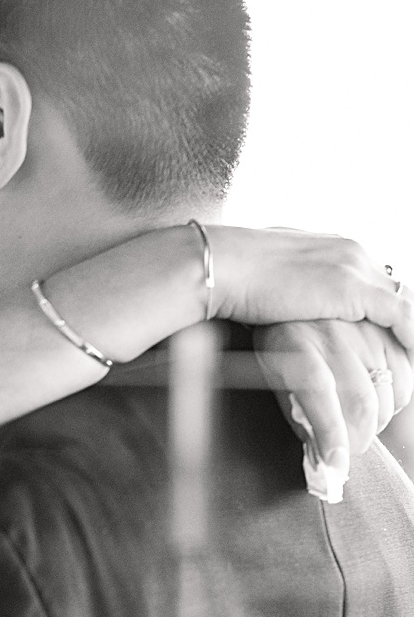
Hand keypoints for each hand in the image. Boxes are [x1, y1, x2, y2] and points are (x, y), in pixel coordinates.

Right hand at [210, 227, 413, 352]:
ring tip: (411, 369)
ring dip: (409, 336)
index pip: (378, 282)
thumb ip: (298, 290)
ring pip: (404, 303)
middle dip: (406, 325)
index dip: (387, 314)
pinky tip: (412, 361)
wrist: (220, 266)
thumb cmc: (233, 275)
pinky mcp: (350, 288)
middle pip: (397, 290)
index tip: (390, 340)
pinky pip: (401, 315)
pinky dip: (412, 337)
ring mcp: (354, 267)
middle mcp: (353, 252)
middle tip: (406, 356)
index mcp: (336, 248)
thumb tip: (294, 310)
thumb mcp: (276, 278)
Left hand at [254, 318, 413, 468]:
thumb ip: (296, 411)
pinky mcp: (385, 325)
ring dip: (380, 420)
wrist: (286, 288)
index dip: (330, 434)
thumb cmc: (280, 339)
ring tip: (363, 424)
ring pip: (388, 390)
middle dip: (360, 438)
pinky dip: (397, 397)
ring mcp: (362, 329)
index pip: (316, 392)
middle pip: (360, 401)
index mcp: (295, 347)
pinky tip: (382, 401)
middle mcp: (331, 335)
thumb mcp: (273, 372)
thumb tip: (321, 454)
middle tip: (350, 448)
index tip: (336, 463)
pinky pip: (406, 370)